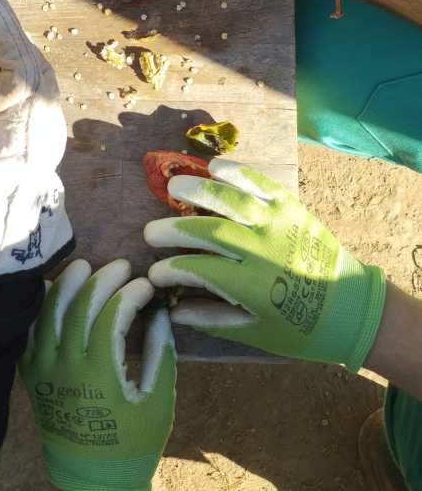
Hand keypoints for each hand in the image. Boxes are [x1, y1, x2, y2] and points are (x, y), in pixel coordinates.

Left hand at [20, 259, 175, 490]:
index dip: (130, 294)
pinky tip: (51, 290)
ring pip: (48, 314)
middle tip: (121, 266)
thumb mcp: (158, 402)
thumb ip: (160, 354)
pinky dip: (38, 308)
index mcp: (100, 374)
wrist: (92, 479)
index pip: (112, 315)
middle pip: (79, 307)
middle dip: (102, 280)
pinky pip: (28, 333)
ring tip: (84, 266)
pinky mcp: (31, 375)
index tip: (146, 285)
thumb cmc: (132, 442)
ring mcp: (44, 370)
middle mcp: (66, 367)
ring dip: (66, 285)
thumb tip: (161, 312)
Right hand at [145, 158, 385, 371]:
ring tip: (173, 187)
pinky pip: (261, 184)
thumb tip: (171, 310)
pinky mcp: (292, 207)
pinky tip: (214, 168)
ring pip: (232, 200)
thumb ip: (212, 318)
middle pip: (210, 232)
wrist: (352, 308)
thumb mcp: (257, 332)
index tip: (153, 272)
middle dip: (174, 231)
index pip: (201, 271)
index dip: (172, 269)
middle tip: (149, 233)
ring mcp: (279, 224)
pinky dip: (237, 173)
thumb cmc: (300, 327)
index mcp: (255, 287)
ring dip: (199, 191)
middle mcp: (265, 251)